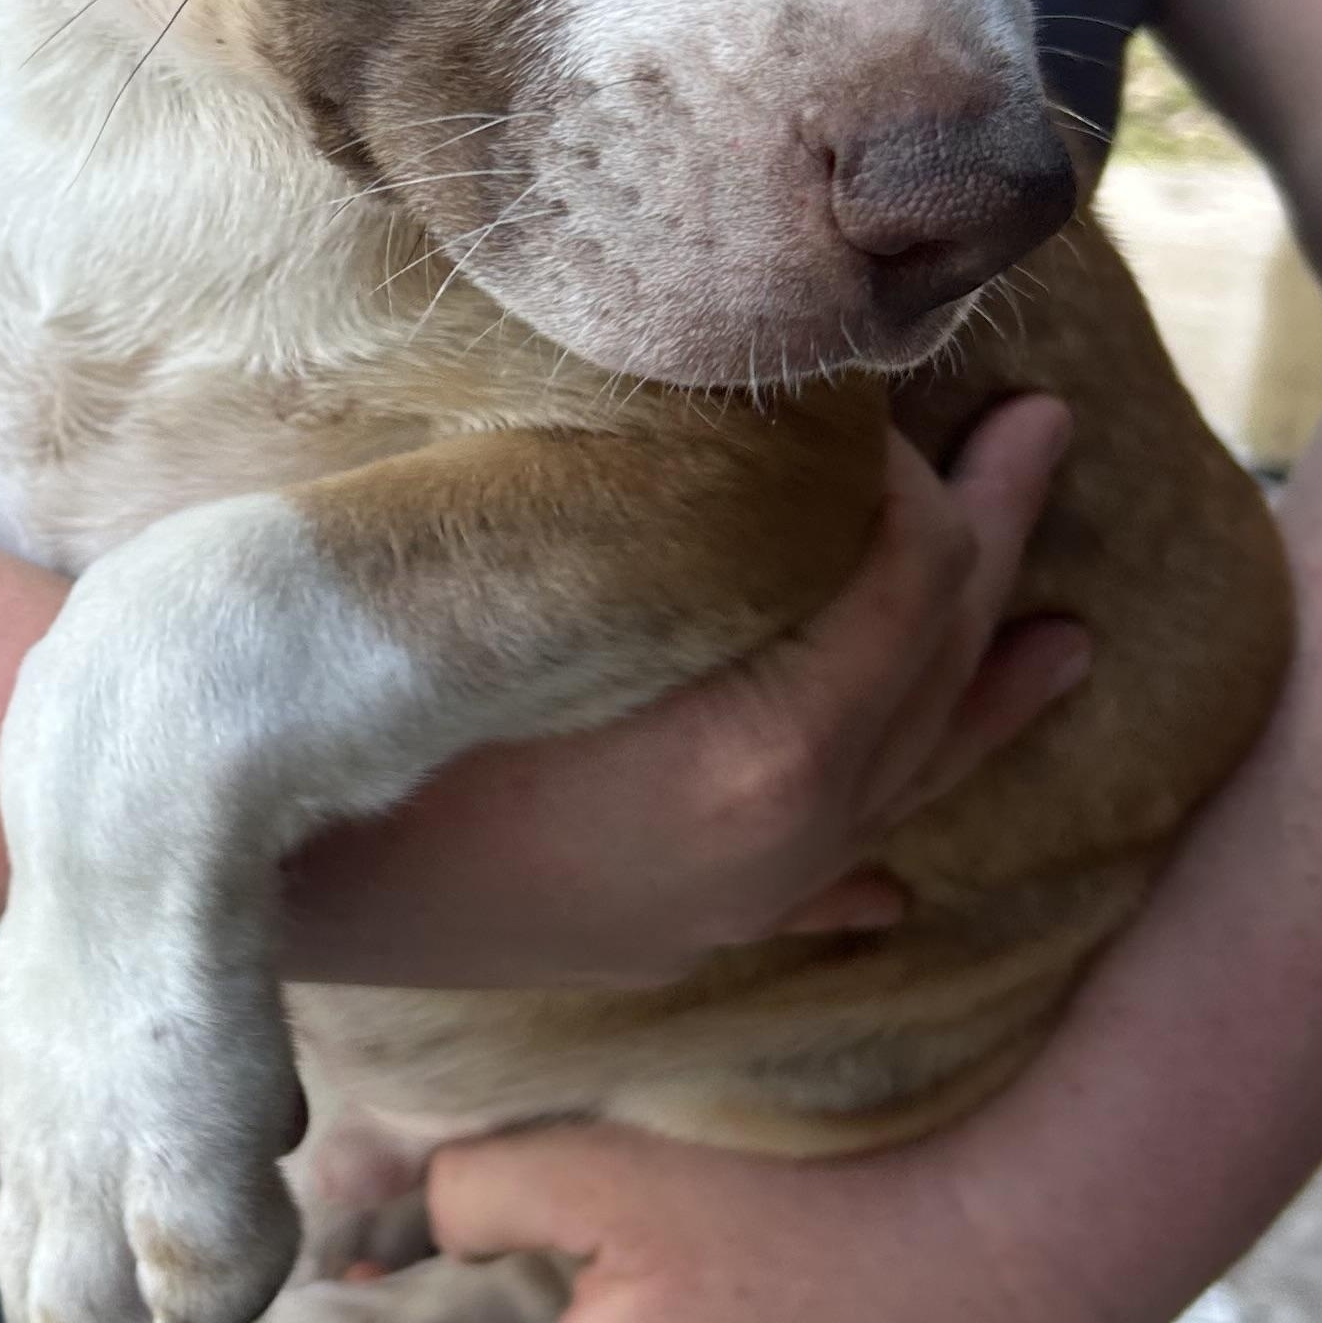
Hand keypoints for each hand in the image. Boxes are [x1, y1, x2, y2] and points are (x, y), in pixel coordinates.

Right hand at [283, 395, 1090, 988]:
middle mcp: (780, 845)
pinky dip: (867, 871)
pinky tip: (898, 886)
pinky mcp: (664, 934)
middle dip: (991, 542)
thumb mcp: (513, 568)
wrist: (246, 864)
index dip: (915, 471)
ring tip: (1076, 646)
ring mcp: (731, 903)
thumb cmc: (362, 688)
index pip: (903, 581)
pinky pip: (811, 904)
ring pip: (903, 791)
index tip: (876, 389)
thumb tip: (736, 399)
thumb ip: (645, 499)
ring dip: (986, 704)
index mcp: (764, 755)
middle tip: (1042, 428)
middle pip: (931, 670)